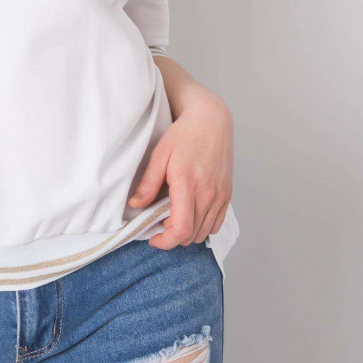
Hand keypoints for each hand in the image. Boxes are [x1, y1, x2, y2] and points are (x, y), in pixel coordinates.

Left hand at [127, 93, 233, 247]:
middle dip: (172, 236)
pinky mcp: (227, 195)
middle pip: (191, 235)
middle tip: (158, 222)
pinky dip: (202, 227)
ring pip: (203, 232)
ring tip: (173, 217)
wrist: (212, 122)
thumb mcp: (160, 155)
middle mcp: (208, 194)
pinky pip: (216, 224)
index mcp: (188, 185)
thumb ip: (148, 183)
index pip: (180, 229)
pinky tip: (189, 213)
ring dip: (187, 232)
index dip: (165, 241)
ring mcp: (220, 196)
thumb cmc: (184, 135)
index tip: (153, 237)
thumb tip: (135, 205)